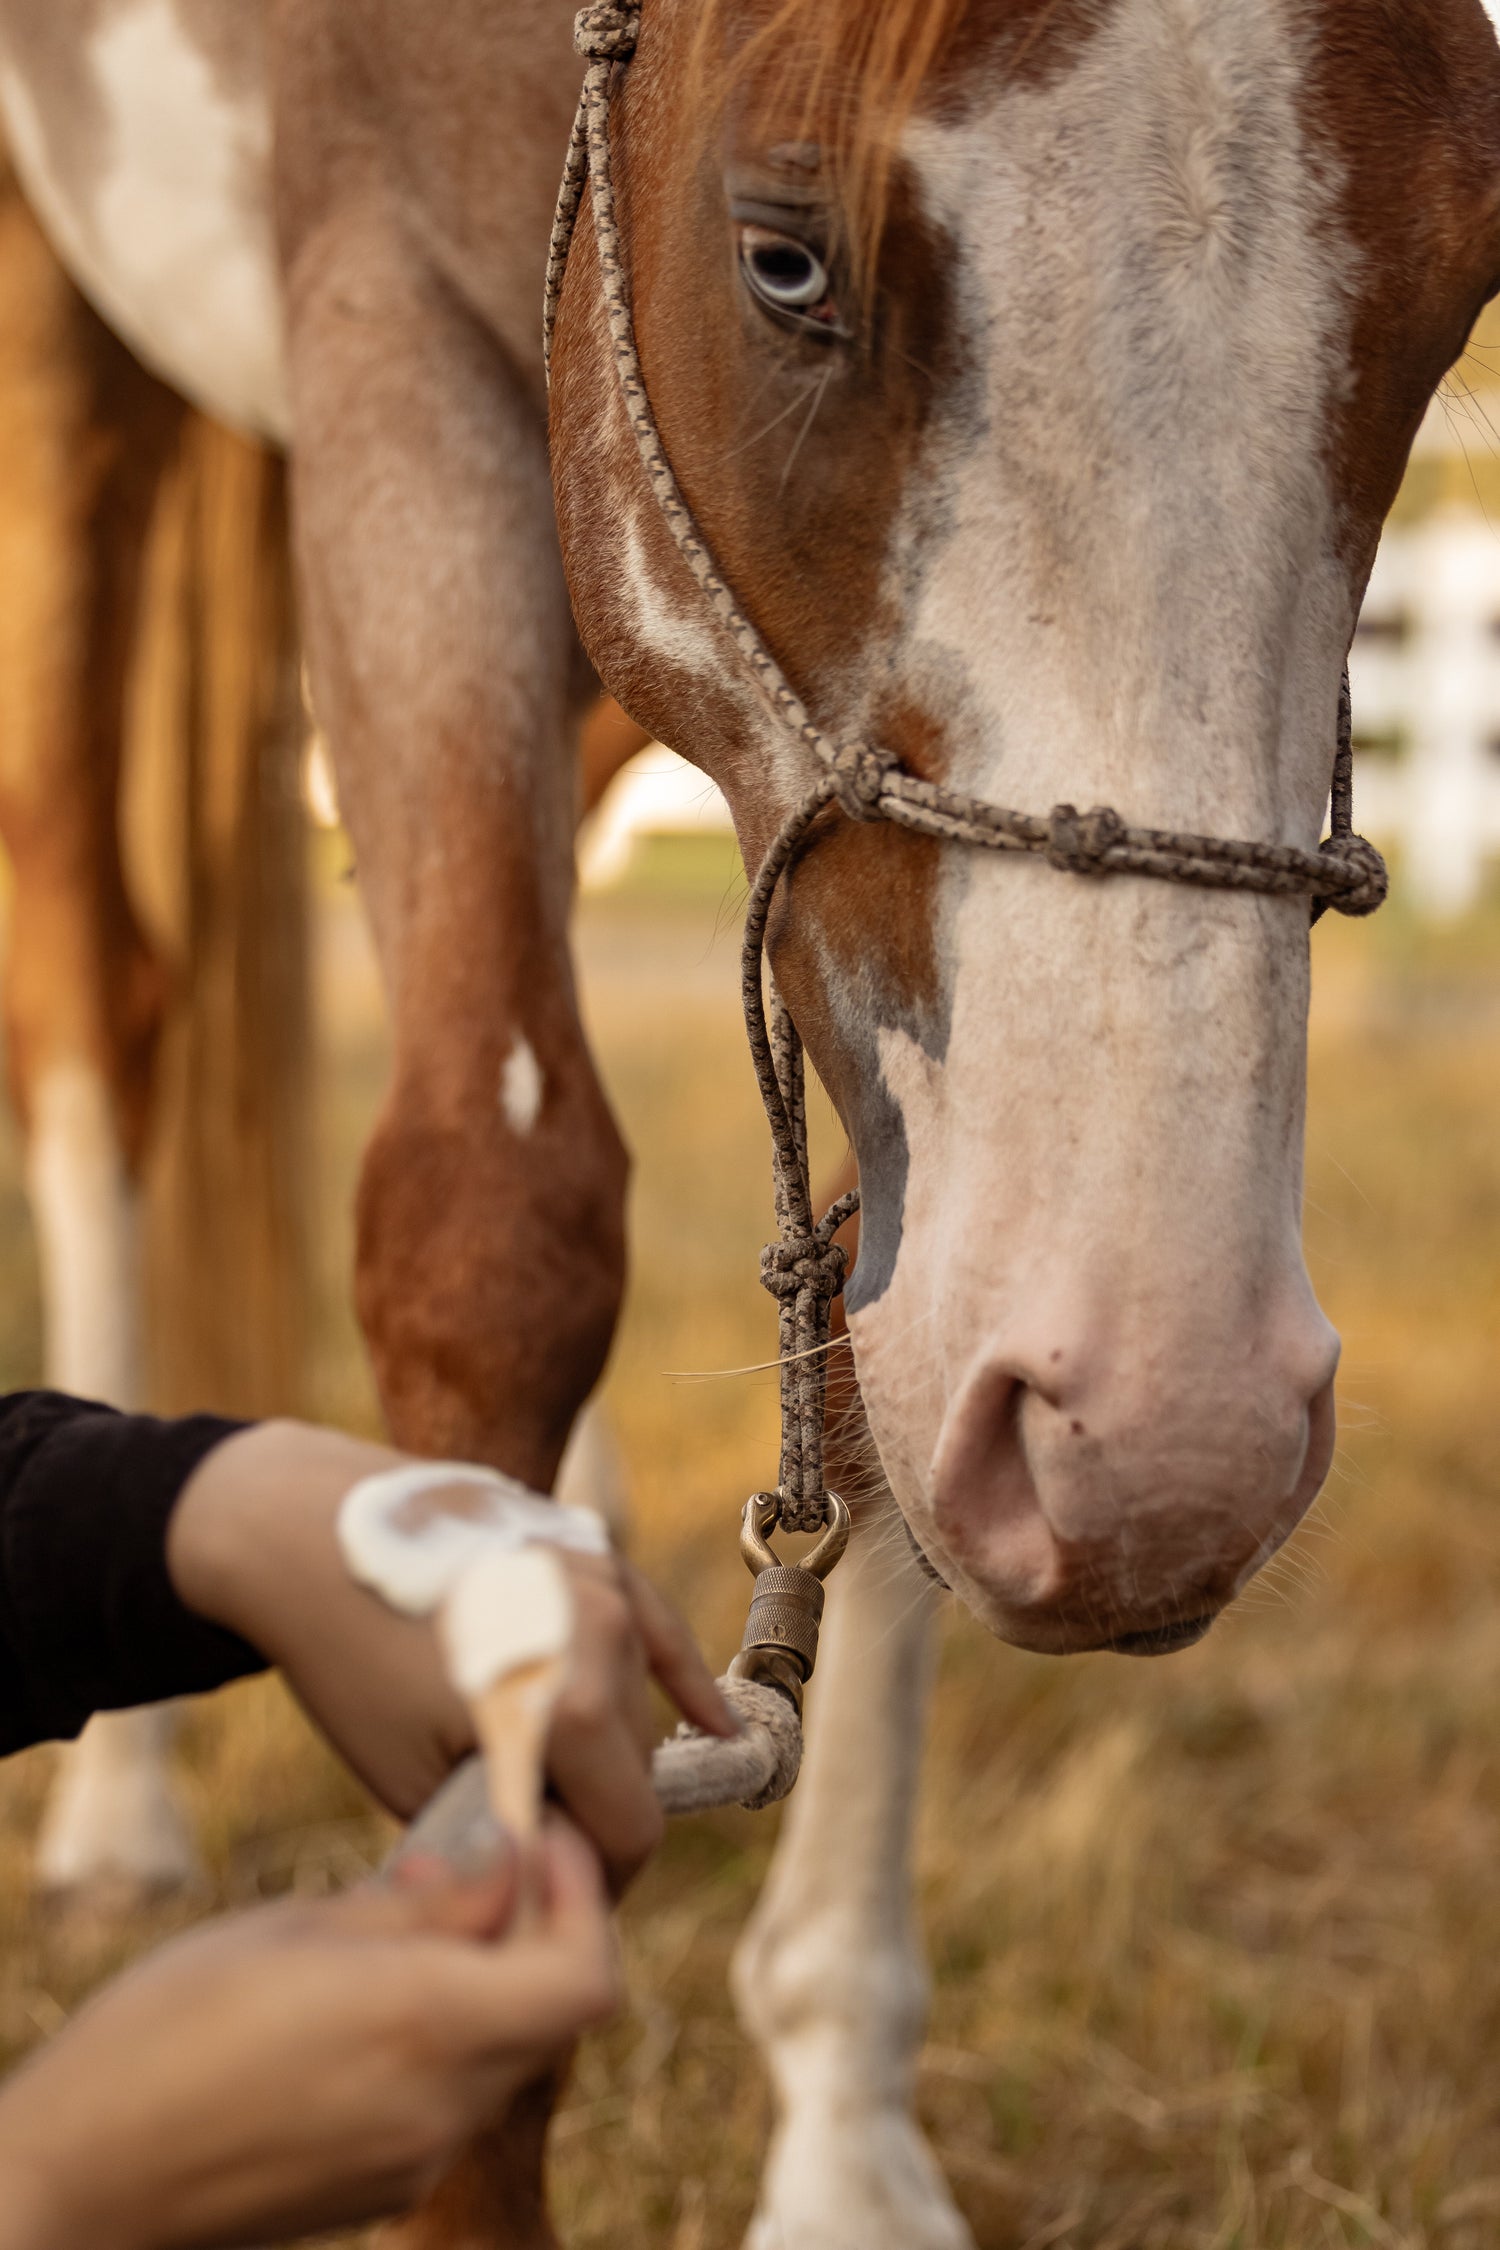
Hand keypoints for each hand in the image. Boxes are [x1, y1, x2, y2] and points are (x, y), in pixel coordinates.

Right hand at [0, 1823, 617, 2249]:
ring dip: (489, 1983)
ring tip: (407, 1924)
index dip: (583, 1900)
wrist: (78, 2180)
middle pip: (552, 2014)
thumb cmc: (164, 2032)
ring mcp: (413, 2159)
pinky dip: (444, 2038)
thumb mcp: (292, 1930)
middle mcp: (440, 2104)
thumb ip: (418, 1906)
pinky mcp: (380, 2192)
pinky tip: (368, 2000)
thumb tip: (502, 1868)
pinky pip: (449, 2100)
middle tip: (479, 1867)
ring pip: (505, 2055)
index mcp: (427, 2023)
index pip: (585, 1977)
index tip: (544, 1844)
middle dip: (539, 1930)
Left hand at [168, 1421, 735, 1875]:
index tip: (559, 1894)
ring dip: (602, 1748)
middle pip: (635, 1769)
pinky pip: (663, 1633)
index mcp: (566, 1711)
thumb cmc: (354, 1667)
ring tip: (533, 1765)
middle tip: (527, 1832)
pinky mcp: (595, 1557)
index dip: (601, 1878)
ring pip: (635, 1708)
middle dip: (592, 1810)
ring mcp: (604, 1590)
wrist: (316, 1540)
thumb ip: (496, 1836)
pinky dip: (687, 1685)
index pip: (632, 1831)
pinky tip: (721, 1728)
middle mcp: (603, 1644)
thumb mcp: (412, 1781)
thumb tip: (547, 1881)